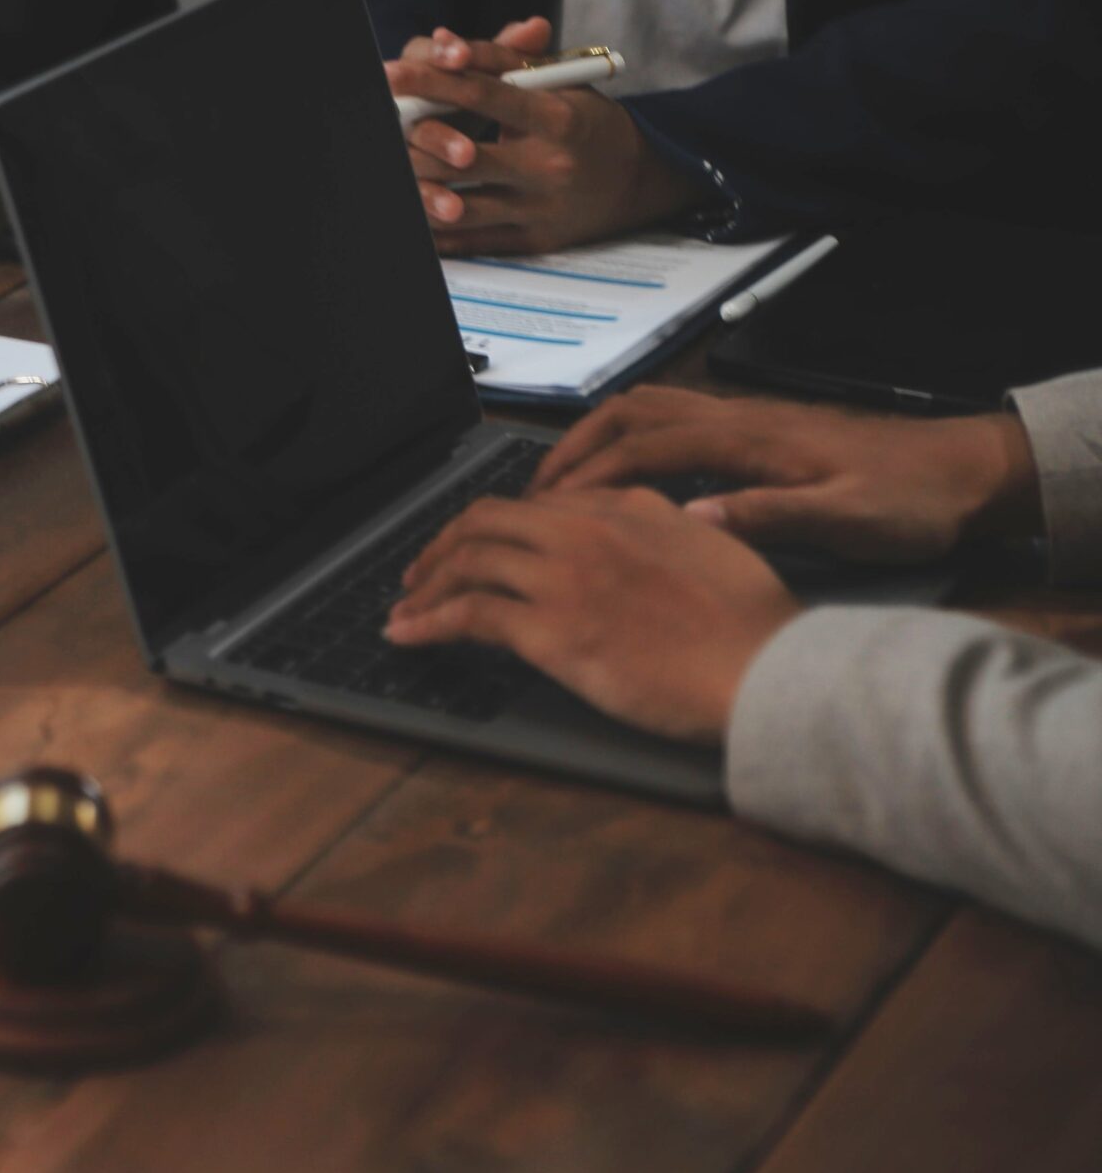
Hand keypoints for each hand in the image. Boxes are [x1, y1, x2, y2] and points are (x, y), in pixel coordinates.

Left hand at [386, 19, 707, 254]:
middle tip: (379, 125)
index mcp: (556, 118)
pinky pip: (471, 241)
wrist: (640, 178)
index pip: (485, 95)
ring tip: (387, 168)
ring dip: (416, 188)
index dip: (433, 81)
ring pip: (460, 206)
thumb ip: (500, 59)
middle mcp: (548, 166)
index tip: (389, 73)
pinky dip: (435, 229)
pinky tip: (408, 210)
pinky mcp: (532, 242)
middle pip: (462, 158)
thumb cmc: (585, 121)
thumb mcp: (557, 82)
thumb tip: (442, 40)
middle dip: (412, 142)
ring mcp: (539, 209)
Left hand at [386, 488, 800, 742]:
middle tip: (423, 572)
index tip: (480, 548)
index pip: (537, 504)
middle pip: (486, 521)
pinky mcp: (551, 629)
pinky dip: (428, 622)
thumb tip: (635, 519)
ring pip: (468, 562)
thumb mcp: (711, 546)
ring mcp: (564, 576)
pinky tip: (407, 635)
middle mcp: (586, 530)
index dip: (498, 527)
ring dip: (426, 584)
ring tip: (405, 607)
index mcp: (626, 505)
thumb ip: (662, 525)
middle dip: (444, 545)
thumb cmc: (751, 624)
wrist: (766, 668)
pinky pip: (468, 615)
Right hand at [534, 386, 1040, 563]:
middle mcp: (737, 417)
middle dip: (573, 448)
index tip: (546, 508)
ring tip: (562, 481)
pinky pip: (669, 418)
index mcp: (750, 439)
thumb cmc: (909, 502)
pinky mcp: (754, 428)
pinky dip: (627, 438)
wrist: (961, 471)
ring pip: (645, 407)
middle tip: (534, 494)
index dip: (588, 475)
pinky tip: (622, 473)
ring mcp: (743, 417)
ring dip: (595, 437)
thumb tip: (688, 518)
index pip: (644, 445)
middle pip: (630, 413)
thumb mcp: (845, 521)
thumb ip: (766, 516)